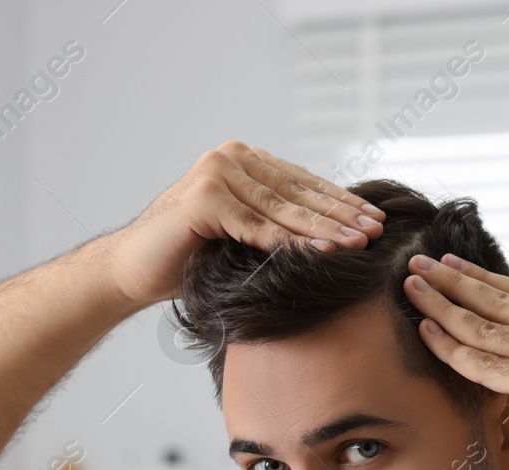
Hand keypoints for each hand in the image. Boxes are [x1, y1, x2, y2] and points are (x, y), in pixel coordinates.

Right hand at [101, 141, 385, 308]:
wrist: (132, 271)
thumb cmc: (189, 258)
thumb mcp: (242, 234)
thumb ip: (276, 222)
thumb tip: (338, 235)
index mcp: (244, 161)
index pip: (303, 183)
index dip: (341, 203)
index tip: (376, 220)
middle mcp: (231, 159)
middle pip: (297, 193)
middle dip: (340, 215)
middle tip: (376, 231)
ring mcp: (216, 173)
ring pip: (281, 210)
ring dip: (323, 230)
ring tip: (357, 244)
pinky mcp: (204, 198)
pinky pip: (255, 227)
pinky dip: (289, 243)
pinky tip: (321, 254)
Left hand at [403, 253, 508, 469]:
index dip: (486, 278)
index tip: (455, 266)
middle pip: (500, 298)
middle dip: (454, 279)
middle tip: (420, 262)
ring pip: (484, 325)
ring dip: (442, 304)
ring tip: (411, 288)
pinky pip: (483, 364)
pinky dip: (450, 347)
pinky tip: (426, 330)